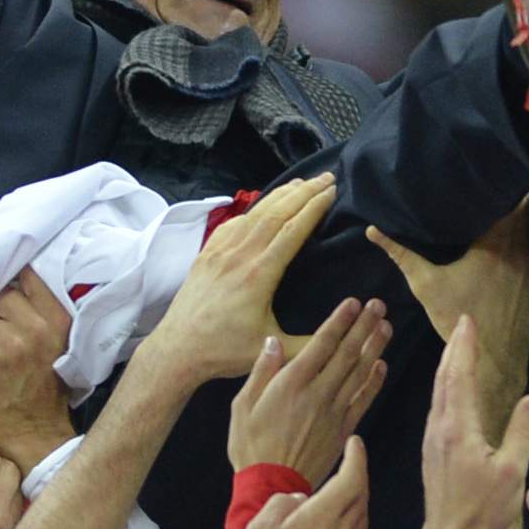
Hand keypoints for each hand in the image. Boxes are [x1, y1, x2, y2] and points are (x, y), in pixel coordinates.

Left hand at [0, 268, 77, 472]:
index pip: (29, 278)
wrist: (32, 431)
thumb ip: (43, 314)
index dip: (12, 278)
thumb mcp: (58, 344)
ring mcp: (8, 345)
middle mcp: (35, 329)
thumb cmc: (44, 387)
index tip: (5, 281)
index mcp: (57, 321)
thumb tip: (12, 282)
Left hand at [136, 174, 336, 385]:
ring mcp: (220, 252)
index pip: (292, 230)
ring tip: (302, 182)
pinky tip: (263, 205)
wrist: (178, 349)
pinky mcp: (207, 255)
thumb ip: (314, 342)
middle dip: (304, 192)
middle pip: (276, 213)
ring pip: (255, 214)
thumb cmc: (224, 351)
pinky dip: (254, 209)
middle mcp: (239, 255)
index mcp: (259, 274)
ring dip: (280, 195)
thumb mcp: (274, 350)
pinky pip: (234, 224)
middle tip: (327, 176)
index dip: (314, 207)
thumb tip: (350, 325)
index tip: (332, 191)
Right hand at [227, 298, 389, 480]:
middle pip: (347, 353)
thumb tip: (272, 342)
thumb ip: (261, 371)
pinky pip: (364, 400)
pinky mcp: (343, 430)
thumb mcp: (242, 406)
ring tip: (386, 327)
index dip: (340, 321)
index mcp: (292, 383)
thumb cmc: (251, 445)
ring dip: (375, 348)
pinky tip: (382, 366)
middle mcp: (317, 394)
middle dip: (364, 327)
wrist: (273, 485)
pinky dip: (375, 382)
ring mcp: (334, 412)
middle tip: (379, 306)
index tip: (353, 303)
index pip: (322, 344)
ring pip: (360, 373)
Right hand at [229, 436, 369, 528]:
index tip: (355, 444)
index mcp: (323, 518)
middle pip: (361, 498)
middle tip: (349, 464)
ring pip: (360, 521)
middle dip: (358, 477)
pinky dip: (350, 526)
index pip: (352, 479)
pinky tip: (335, 528)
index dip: (357, 458)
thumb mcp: (260, 526)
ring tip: (342, 493)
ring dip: (355, 502)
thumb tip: (300, 500)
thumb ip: (284, 503)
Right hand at [368, 196, 528, 396]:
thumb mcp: (425, 284)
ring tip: (503, 200)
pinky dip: (524, 239)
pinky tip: (511, 237)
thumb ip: (401, 254)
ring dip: (521, 217)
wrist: (495, 356)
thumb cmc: (458, 315)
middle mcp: (519, 247)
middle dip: (513, 196)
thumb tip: (372, 230)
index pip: (510, 200)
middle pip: (526, 210)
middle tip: (495, 180)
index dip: (505, 183)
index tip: (492, 171)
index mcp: (495, 242)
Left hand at [420, 318, 528, 528]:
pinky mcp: (433, 454)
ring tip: (458, 351)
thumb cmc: (484, 510)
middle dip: (453, 351)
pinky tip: (453, 394)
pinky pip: (438, 409)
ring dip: (448, 369)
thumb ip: (523, 430)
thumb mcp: (512, 470)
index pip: (459, 376)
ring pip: (438, 394)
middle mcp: (439, 429)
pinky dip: (447, 389)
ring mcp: (432, 442)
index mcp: (457, 427)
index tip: (467, 322)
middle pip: (443, 380)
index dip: (464, 347)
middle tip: (462, 327)